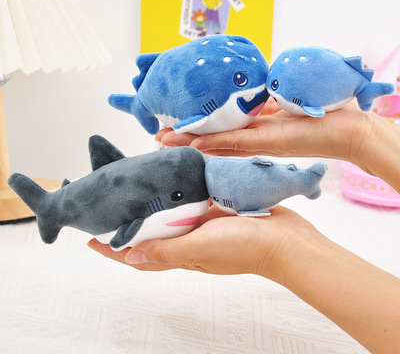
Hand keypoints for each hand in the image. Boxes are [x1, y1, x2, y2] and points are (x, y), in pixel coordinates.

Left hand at [87, 205, 318, 281]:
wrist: (286, 240)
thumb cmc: (246, 247)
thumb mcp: (202, 250)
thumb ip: (168, 251)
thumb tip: (130, 256)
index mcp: (183, 254)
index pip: (140, 254)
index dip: (115, 249)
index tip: (90, 239)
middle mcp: (189, 241)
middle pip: (152, 234)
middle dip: (130, 224)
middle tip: (111, 206)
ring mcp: (204, 226)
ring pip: (171, 216)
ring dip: (153, 206)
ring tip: (135, 189)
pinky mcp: (217, 212)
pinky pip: (192, 203)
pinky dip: (180, 194)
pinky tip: (172, 179)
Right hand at [156, 99, 373, 166]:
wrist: (347, 129)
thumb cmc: (319, 113)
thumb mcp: (285, 99)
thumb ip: (266, 98)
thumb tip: (254, 87)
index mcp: (254, 124)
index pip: (218, 125)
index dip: (195, 126)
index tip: (174, 123)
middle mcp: (251, 136)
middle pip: (211, 136)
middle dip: (184, 137)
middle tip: (157, 137)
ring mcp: (257, 141)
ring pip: (216, 141)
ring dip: (190, 142)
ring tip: (163, 141)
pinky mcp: (267, 142)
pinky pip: (235, 141)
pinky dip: (213, 143)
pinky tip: (193, 144)